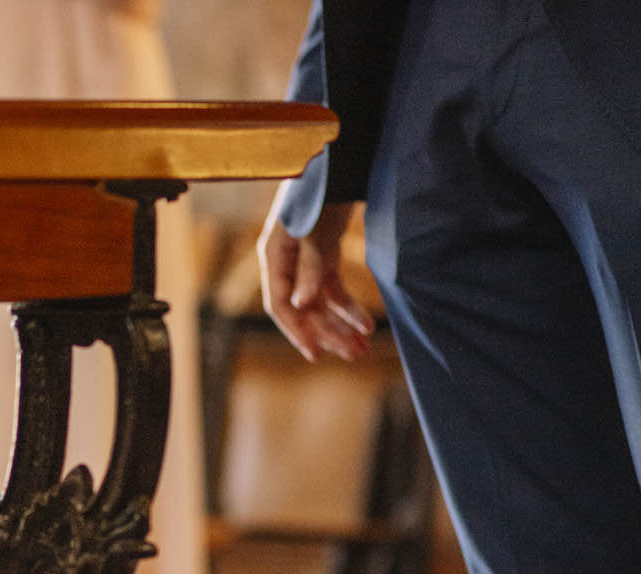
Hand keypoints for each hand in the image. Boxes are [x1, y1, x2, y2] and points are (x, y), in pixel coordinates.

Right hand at [258, 187, 373, 361]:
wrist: (341, 152)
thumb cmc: (322, 184)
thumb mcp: (315, 226)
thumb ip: (310, 264)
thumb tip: (301, 306)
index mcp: (273, 254)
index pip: (279, 304)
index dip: (296, 331)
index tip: (315, 354)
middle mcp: (285, 261)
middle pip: (303, 309)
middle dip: (328, 333)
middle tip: (354, 354)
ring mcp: (305, 258)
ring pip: (320, 303)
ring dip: (341, 326)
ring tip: (364, 346)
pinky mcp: (324, 252)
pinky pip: (334, 289)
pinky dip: (349, 306)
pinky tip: (367, 322)